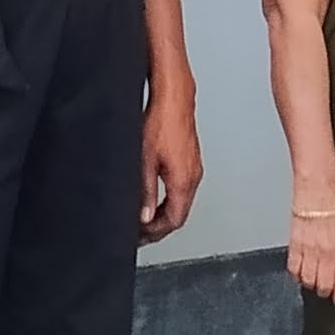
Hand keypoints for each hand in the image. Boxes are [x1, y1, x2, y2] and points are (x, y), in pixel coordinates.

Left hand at [140, 93, 202, 242]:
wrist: (173, 97)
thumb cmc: (161, 122)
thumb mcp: (145, 161)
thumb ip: (145, 192)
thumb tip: (143, 215)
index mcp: (184, 181)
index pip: (173, 220)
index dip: (155, 233)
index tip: (140, 237)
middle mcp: (193, 176)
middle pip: (179, 214)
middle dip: (159, 226)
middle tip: (140, 232)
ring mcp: (193, 168)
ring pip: (181, 201)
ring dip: (164, 212)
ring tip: (145, 218)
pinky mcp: (190, 159)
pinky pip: (182, 188)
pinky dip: (169, 198)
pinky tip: (155, 196)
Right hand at [286, 186, 334, 305]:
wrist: (318, 192)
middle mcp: (327, 253)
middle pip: (324, 284)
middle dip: (325, 292)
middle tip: (326, 293)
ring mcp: (310, 250)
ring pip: (308, 279)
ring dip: (311, 285)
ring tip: (313, 284)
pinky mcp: (295, 245)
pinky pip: (293, 268)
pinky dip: (296, 275)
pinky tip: (299, 275)